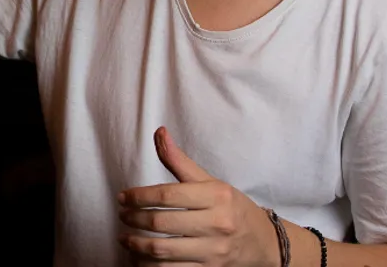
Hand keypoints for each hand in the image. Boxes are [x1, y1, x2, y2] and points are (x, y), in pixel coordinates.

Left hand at [118, 127, 279, 266]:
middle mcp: (217, 224)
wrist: (264, 242)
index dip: (138, 196)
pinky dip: (148, 266)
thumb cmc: (232, 208)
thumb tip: (159, 133)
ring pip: (163, 251)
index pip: (167, 195)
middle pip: (162, 222)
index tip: (123, 197)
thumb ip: (180, 160)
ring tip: (125, 238)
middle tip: (122, 215)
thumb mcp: (210, 182)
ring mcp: (213, 251)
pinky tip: (137, 257)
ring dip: (136, 246)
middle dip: (134, 219)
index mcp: (216, 196)